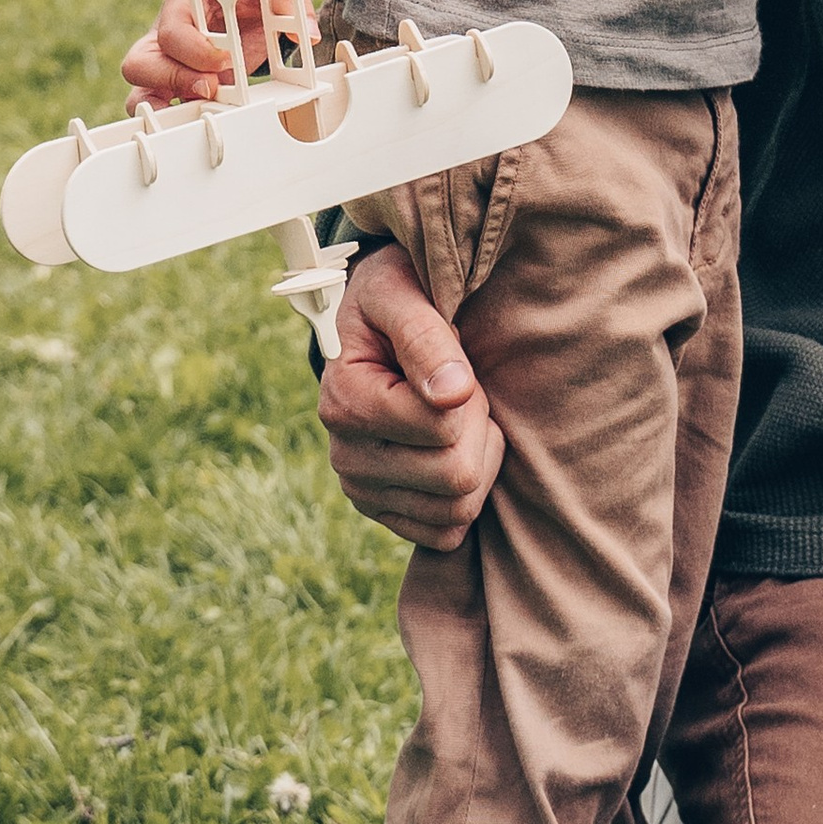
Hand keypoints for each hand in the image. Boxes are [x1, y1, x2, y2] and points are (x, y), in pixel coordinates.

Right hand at [120, 0, 310, 105]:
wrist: (240, 0)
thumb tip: (307, 32)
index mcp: (183, 5)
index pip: (172, 30)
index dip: (195, 49)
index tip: (225, 58)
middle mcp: (164, 35)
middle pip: (140, 63)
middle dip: (176, 80)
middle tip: (213, 86)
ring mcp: (164, 63)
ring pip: (139, 90)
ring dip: (165, 106)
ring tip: (201, 111)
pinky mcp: (172, 85)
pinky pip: (154, 105)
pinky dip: (168, 118)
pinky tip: (193, 124)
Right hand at [318, 246, 501, 548]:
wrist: (379, 319)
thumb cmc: (395, 296)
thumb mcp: (402, 292)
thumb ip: (425, 337)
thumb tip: (454, 392)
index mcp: (344, 401)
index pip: (442, 428)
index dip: (468, 393)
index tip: (454, 362)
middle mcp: (345, 455)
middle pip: (455, 475)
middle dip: (477, 426)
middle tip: (463, 389)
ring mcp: (363, 489)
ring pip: (458, 508)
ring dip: (478, 456)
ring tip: (458, 416)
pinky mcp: (385, 511)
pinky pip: (448, 531)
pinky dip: (468, 494)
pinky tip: (455, 449)